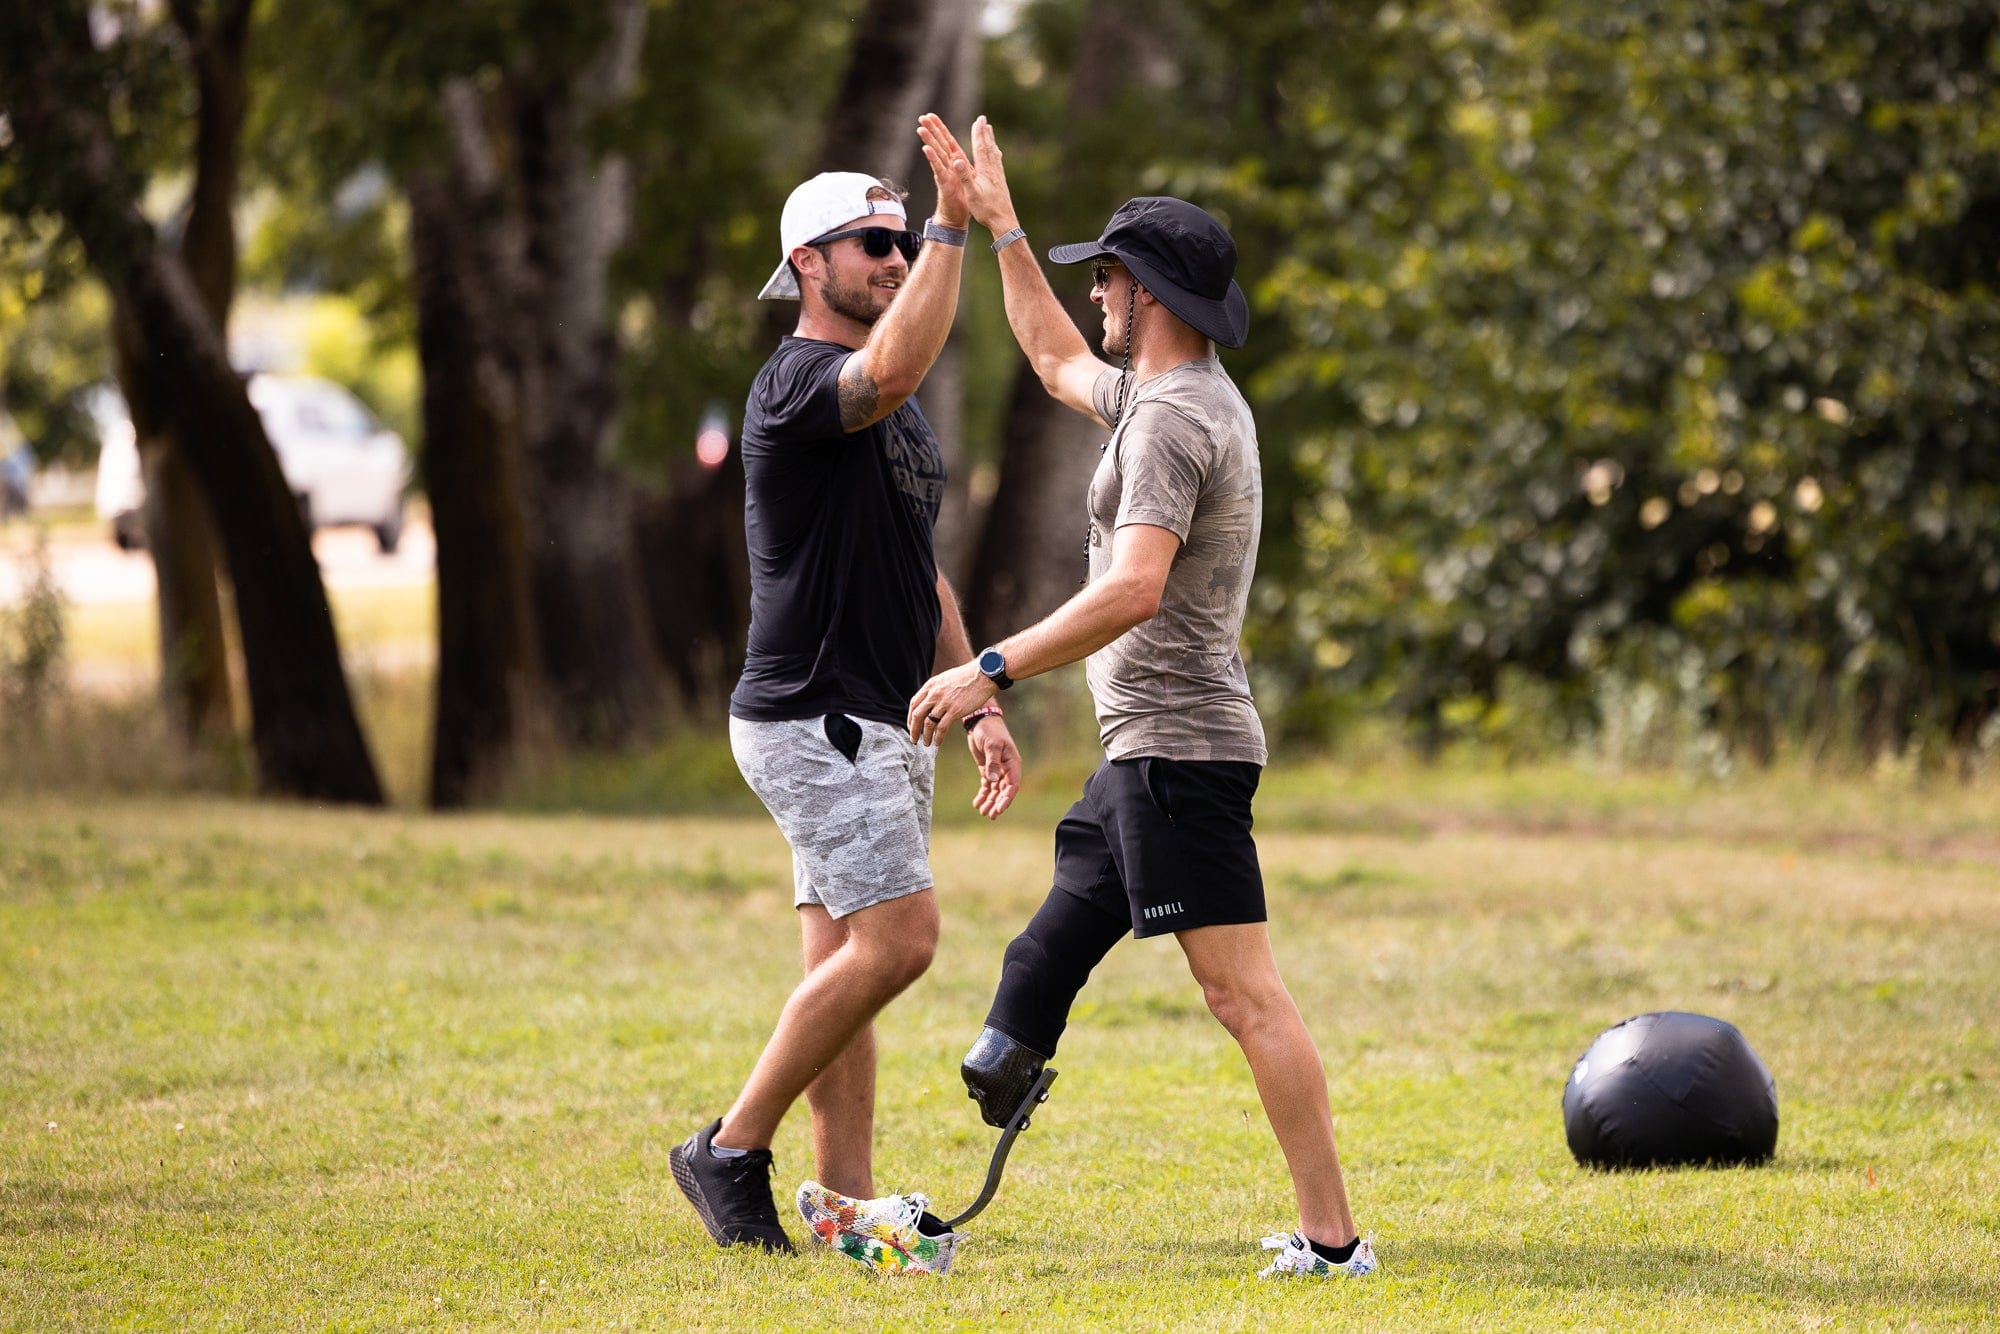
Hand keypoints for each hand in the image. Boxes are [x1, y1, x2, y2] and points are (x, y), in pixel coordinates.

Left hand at [908, 660, 996, 746]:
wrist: (983, 674)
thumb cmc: (966, 677)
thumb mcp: (945, 679)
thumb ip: (935, 690)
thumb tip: (930, 702)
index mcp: (930, 686)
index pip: (914, 704)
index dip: (910, 717)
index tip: (911, 726)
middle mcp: (934, 694)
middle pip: (917, 715)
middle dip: (913, 730)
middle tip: (914, 739)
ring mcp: (944, 703)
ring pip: (928, 724)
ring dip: (925, 736)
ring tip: (926, 743)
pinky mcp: (955, 710)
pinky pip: (942, 728)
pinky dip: (938, 737)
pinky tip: (937, 743)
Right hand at [918, 114, 1017, 233]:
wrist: (1004, 222)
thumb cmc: (986, 210)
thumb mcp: (972, 194)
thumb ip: (965, 176)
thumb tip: (956, 160)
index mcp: (985, 171)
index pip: (980, 148)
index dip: (978, 133)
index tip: (977, 120)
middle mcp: (994, 170)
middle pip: (988, 146)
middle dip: (984, 132)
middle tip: (983, 119)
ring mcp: (999, 175)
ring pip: (994, 153)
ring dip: (990, 140)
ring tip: (989, 131)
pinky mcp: (1001, 181)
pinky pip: (997, 162)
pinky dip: (994, 152)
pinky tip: (995, 154)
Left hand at [966, 717, 1021, 818]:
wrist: (980, 721)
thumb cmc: (990, 731)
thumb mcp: (992, 745)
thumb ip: (993, 763)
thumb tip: (994, 781)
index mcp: (1012, 763)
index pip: (1012, 785)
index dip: (1006, 798)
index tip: (999, 809)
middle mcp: (1007, 769)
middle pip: (1004, 791)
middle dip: (997, 803)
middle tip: (990, 814)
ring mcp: (997, 770)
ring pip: (995, 790)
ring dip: (990, 801)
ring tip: (982, 812)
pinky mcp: (987, 769)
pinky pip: (987, 785)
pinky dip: (983, 794)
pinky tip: (977, 803)